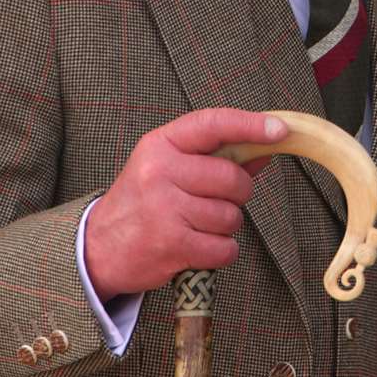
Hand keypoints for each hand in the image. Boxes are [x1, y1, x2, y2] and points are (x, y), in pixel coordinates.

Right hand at [83, 109, 284, 298]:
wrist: (97, 248)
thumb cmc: (143, 202)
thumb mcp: (169, 167)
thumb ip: (217, 157)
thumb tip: (267, 147)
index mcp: (160, 145)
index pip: (213, 124)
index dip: (250, 125)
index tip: (280, 130)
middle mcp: (160, 171)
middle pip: (233, 179)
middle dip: (236, 195)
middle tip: (213, 202)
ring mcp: (164, 208)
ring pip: (232, 217)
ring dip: (224, 227)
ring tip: (195, 226)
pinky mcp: (171, 244)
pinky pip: (225, 247)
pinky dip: (220, 252)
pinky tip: (197, 247)